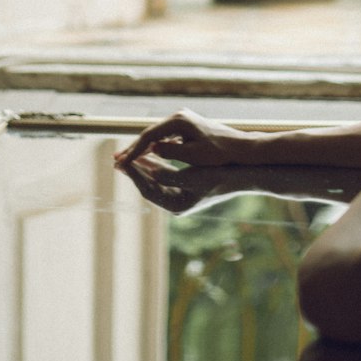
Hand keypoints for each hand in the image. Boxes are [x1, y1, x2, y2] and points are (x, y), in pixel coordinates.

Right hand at [113, 109, 253, 168]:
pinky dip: (152, 147)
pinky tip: (144, 156)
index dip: (134, 151)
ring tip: (124, 160)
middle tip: (115, 162)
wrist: (239, 147)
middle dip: (133, 148)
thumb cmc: (219, 154)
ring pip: (155, 135)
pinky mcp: (185, 126)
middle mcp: (178, 117)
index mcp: (179, 121)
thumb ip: (172, 152)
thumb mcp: (194, 155)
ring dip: (141, 148)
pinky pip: (163, 137)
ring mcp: (181, 120)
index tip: (122, 163)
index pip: (149, 136)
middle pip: (149, 134)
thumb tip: (151, 149)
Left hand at [115, 153, 242, 213]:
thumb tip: (148, 169)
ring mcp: (180, 197)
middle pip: (148, 186)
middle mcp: (176, 204)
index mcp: (177, 206)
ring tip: (128, 155)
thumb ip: (169, 174)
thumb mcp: (194, 175)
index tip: (124, 161)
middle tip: (118, 159)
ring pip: (154, 181)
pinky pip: (163, 176)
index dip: (135, 175)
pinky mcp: (184, 188)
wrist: (243, 175)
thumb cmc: (220, 174)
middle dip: (134, 171)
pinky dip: (155, 165)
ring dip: (142, 167)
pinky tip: (148, 154)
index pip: (148, 190)